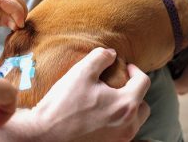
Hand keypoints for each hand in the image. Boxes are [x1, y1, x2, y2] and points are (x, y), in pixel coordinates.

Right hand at [0, 48, 151, 141]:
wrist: (44, 133)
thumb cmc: (63, 103)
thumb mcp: (81, 72)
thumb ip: (100, 57)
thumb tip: (112, 54)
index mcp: (126, 105)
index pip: (143, 82)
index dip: (135, 70)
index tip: (125, 67)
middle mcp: (128, 125)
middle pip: (143, 105)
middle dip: (135, 93)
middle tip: (119, 85)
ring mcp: (120, 139)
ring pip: (134, 121)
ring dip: (127, 109)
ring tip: (110, 101)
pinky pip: (122, 132)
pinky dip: (118, 122)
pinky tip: (102, 116)